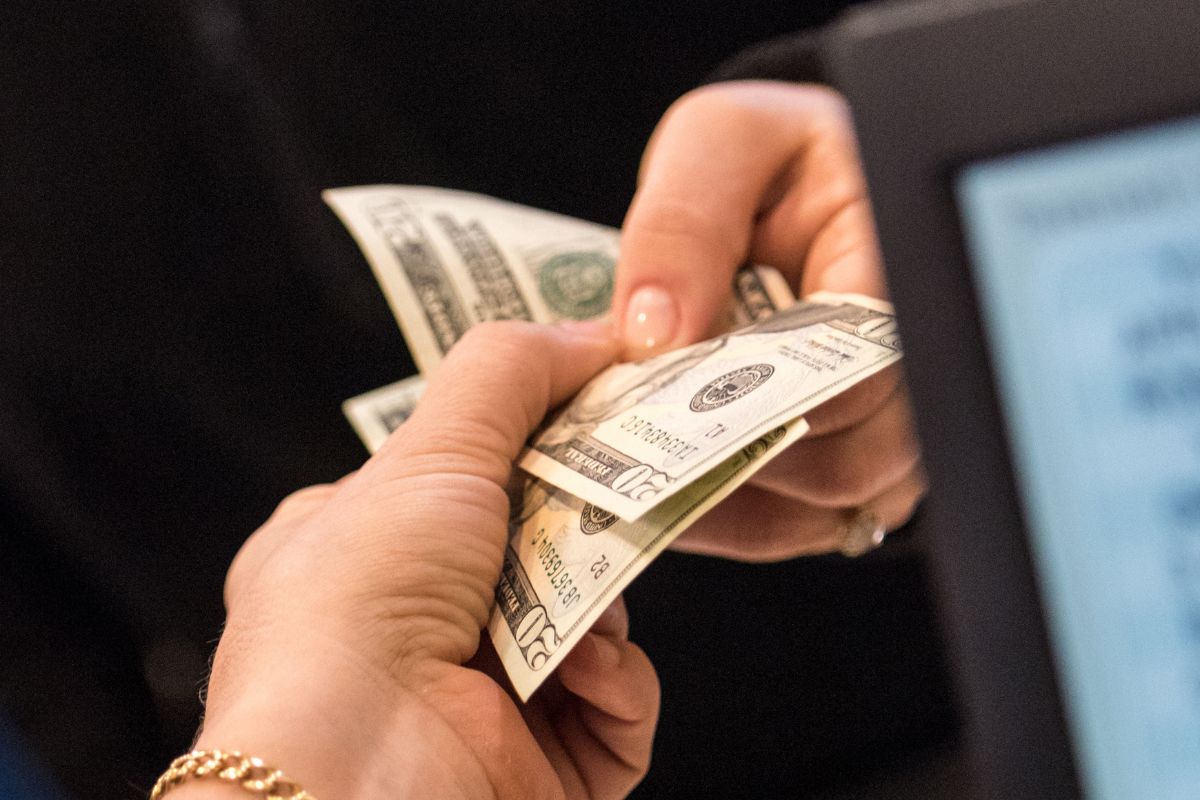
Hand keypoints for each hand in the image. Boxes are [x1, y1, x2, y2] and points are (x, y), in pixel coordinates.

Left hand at [178, 321, 657, 799]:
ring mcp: (479, 702)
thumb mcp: (428, 455)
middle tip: (626, 491)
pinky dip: (618, 686)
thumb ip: (505, 374)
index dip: (543, 445)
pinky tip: (584, 675)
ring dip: (604, 607)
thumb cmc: (358, 612)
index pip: (472, 481)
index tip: (610, 407)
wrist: (357, 776)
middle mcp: (417, 628)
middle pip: (546, 548)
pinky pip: (618, 709)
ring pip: (593, 624)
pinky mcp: (540, 768)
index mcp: (363, 553)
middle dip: (589, 523)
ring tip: (585, 608)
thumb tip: (588, 332)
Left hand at [614, 81, 924, 559]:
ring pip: (837, 506)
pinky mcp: (856, 458)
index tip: (675, 395)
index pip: (864, 366)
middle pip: (860, 458)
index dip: (769, 398)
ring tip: (651, 471)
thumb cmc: (764, 162)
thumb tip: (654, 333)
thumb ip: (686, 222)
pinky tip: (677, 493)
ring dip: (736, 497)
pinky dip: (737, 519)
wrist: (779, 194)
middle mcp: (917, 352)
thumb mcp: (720, 144)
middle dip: (746, 458)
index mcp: (898, 258)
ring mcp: (894, 416)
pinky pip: (808, 526)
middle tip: (651, 445)